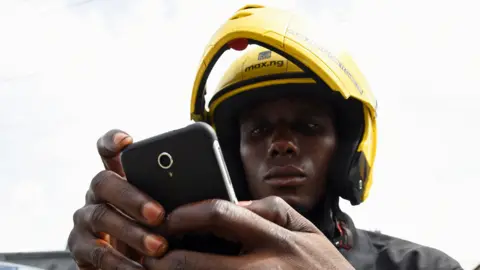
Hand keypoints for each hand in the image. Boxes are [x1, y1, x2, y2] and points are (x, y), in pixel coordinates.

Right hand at [67, 130, 167, 269]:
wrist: (133, 262)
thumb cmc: (157, 228)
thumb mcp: (166, 208)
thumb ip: (173, 195)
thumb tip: (203, 192)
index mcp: (119, 176)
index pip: (108, 150)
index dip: (112, 141)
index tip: (127, 141)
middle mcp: (98, 193)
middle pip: (104, 182)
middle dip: (132, 197)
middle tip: (159, 215)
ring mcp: (86, 218)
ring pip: (101, 216)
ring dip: (131, 232)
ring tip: (158, 247)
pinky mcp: (80, 246)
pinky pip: (96, 252)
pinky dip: (120, 263)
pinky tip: (141, 269)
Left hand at [143, 196, 353, 269]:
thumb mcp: (308, 231)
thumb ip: (271, 211)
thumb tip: (233, 203)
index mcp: (277, 240)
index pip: (221, 215)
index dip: (186, 214)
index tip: (168, 217)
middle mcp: (264, 269)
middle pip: (196, 263)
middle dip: (163, 258)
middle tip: (148, 254)